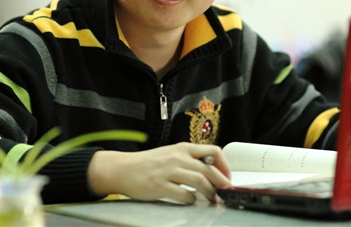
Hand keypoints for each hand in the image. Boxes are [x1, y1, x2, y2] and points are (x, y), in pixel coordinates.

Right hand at [87, 142, 230, 203]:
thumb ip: (189, 159)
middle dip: (221, 183)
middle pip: (209, 169)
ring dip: (210, 193)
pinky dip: (192, 201)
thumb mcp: (171, 153)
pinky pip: (184, 195)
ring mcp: (169, 171)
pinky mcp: (160, 185)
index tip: (227, 176)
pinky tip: (192, 202)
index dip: (224, 165)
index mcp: (183, 148)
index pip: (213, 151)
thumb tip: (211, 170)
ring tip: (211, 199)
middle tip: (225, 192)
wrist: (123, 168)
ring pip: (200, 182)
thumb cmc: (148, 163)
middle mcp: (178, 157)